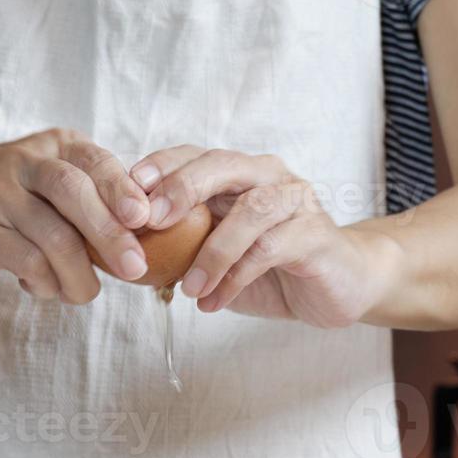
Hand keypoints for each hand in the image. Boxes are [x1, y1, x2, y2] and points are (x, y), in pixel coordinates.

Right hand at [0, 129, 151, 303]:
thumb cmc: (2, 192)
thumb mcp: (45, 175)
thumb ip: (89, 198)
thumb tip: (144, 239)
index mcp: (55, 146)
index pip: (95, 162)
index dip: (123, 190)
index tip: (146, 219)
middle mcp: (26, 162)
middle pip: (75, 192)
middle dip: (110, 233)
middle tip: (134, 268)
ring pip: (52, 236)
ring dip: (78, 274)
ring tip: (85, 293)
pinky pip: (25, 261)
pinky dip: (46, 283)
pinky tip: (46, 288)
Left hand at [129, 146, 395, 327]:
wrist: (339, 286)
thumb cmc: (272, 268)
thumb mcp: (216, 256)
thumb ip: (178, 248)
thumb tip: (118, 253)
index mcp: (240, 173)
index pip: (195, 155)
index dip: (161, 165)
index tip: (126, 187)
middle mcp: (269, 176)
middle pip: (223, 165)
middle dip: (182, 187)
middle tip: (150, 221)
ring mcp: (296, 201)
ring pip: (251, 210)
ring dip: (213, 251)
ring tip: (189, 289)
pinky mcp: (316, 234)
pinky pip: (273, 248)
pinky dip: (238, 277)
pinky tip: (214, 303)